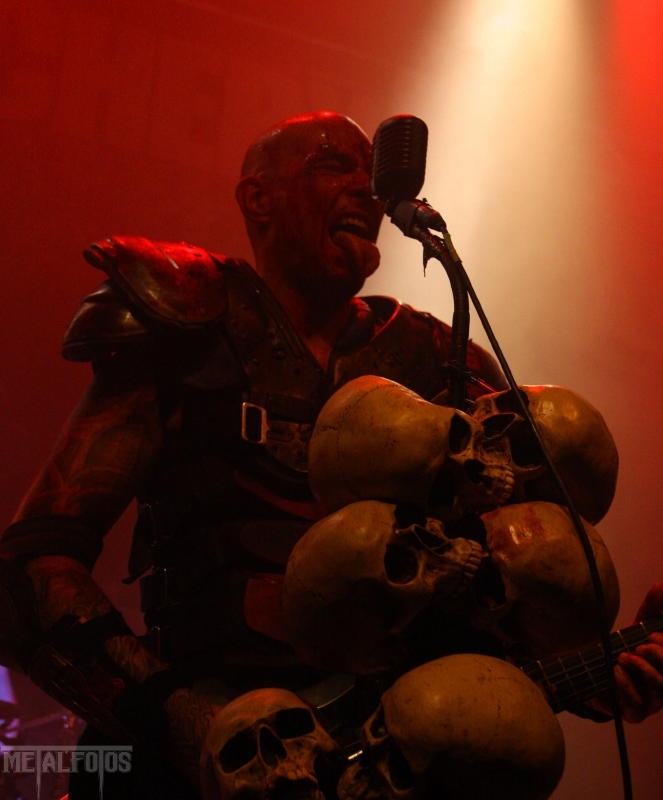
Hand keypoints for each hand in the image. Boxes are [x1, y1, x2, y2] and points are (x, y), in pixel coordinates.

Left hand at [613, 582, 662, 722]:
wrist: (593, 667)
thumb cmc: (626, 645)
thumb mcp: (642, 624)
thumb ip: (654, 607)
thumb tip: (660, 585)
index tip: (651, 635)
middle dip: (659, 659)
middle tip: (640, 645)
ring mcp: (652, 703)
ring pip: (658, 692)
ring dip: (641, 671)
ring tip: (622, 656)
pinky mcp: (632, 713)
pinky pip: (634, 707)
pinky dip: (624, 686)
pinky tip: (614, 671)